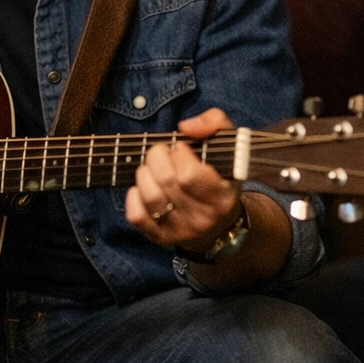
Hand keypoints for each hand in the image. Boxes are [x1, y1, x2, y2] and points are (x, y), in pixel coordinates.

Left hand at [125, 108, 241, 253]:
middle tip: (161, 153)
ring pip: (150, 196)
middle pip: (166, 181)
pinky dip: (133, 197)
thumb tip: (186, 126)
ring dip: (144, 173)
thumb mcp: (230, 149)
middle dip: (157, 157)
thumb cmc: (220, 179)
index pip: (190, 175)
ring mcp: (181, 230)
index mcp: (221, 197)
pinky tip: (142, 187)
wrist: (219, 226)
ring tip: (152, 168)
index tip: (181, 148)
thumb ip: (215, 125)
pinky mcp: (161, 238)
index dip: (179, 154)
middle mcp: (202, 218)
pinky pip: (137, 216)